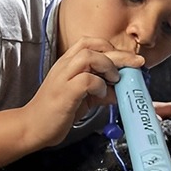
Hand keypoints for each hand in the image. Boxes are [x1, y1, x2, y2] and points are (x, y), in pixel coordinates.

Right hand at [23, 37, 144, 146]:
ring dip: (108, 66)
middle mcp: (65, 66)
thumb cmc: (55, 112)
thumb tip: (119, 91)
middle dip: (121, 54)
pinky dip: (99, 85)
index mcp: (68, 63)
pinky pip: (86, 80)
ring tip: (115, 80)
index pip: (91, 43)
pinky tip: (101, 95)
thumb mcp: (82, 98)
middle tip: (138, 63)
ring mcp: (63, 78)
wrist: (32, 127)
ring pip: (89, 56)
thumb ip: (99, 91)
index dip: (112, 48)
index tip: (127, 60)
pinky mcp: (64, 93)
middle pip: (95, 47)